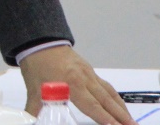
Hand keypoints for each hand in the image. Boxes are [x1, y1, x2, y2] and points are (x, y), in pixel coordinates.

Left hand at [20, 46, 135, 124]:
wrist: (40, 41)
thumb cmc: (37, 65)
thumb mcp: (33, 89)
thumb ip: (34, 109)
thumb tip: (29, 121)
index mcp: (71, 83)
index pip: (92, 105)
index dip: (105, 118)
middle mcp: (84, 79)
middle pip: (106, 100)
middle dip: (121, 116)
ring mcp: (89, 74)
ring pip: (109, 93)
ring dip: (121, 108)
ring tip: (130, 121)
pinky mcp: (90, 70)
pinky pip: (106, 86)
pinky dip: (115, 97)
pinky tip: (119, 105)